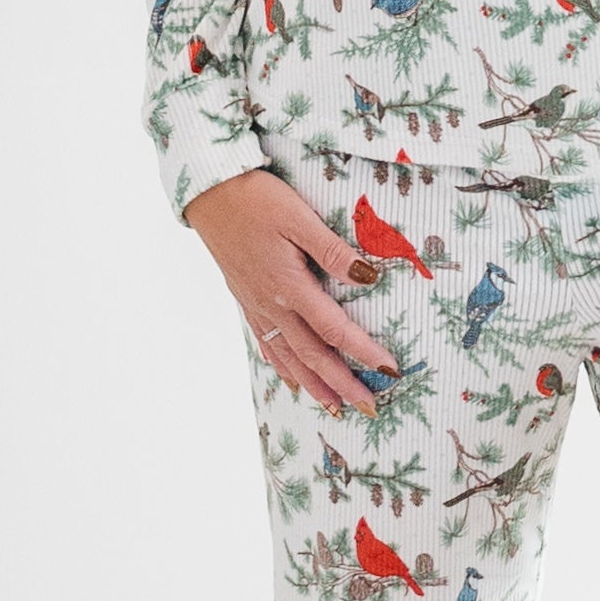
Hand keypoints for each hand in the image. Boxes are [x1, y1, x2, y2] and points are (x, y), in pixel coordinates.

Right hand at [183, 167, 400, 414]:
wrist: (209, 193)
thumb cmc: (257, 199)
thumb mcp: (300, 218)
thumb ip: (333, 251)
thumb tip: (369, 277)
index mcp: (290, 285)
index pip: (334, 330)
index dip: (364, 352)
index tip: (390, 370)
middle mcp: (272, 304)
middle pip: (312, 355)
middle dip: (342, 384)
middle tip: (369, 407)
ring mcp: (256, 305)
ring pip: (288, 357)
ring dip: (314, 384)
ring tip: (335, 406)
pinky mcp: (245, 300)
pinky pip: (266, 344)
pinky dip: (282, 367)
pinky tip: (291, 379)